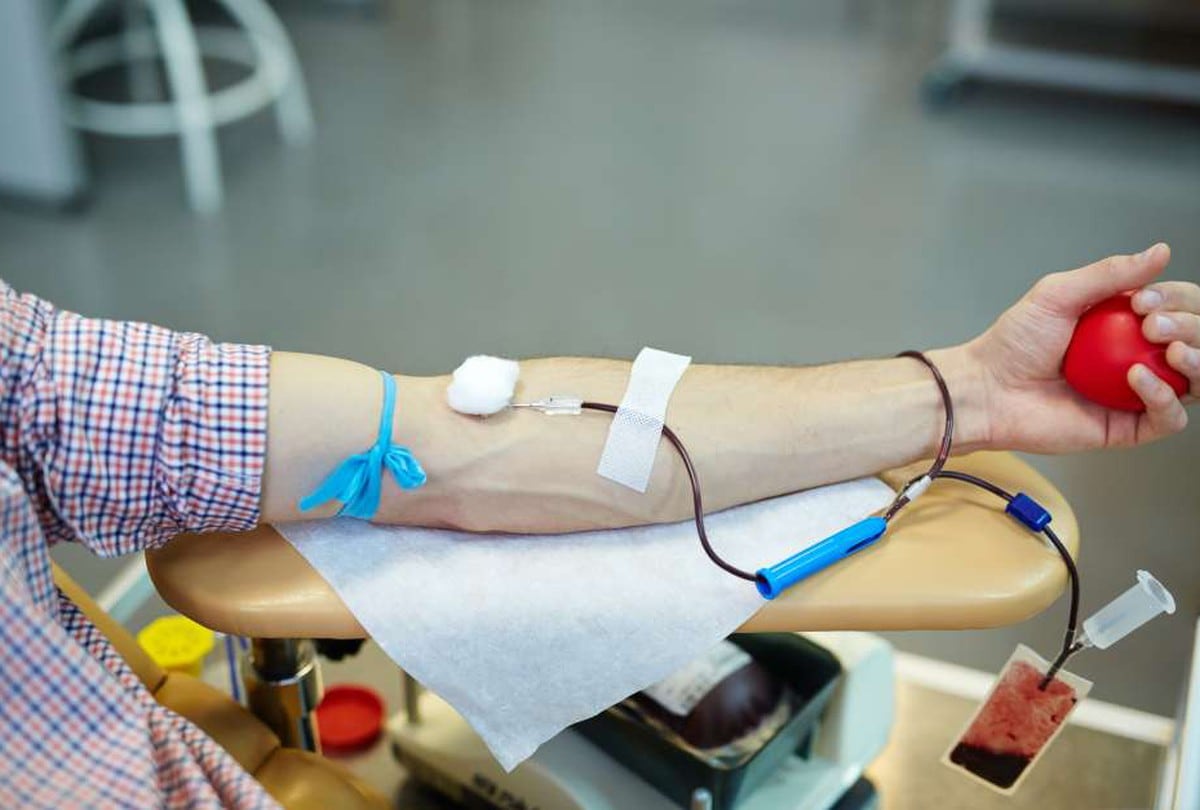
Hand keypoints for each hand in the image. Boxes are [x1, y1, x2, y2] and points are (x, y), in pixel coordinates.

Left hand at [966, 243, 1198, 453]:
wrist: (987, 389)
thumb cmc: (1013, 344)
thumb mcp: (1059, 294)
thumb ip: (1110, 273)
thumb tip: (1161, 252)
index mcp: (1126, 324)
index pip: (1180, 307)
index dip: (1178, 299)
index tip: (1144, 300)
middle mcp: (1137, 357)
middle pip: (1196, 341)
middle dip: (1191, 327)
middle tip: (1151, 325)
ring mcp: (1135, 394)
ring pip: (1195, 382)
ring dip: (1197, 362)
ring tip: (1171, 351)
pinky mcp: (1126, 427)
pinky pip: (1169, 418)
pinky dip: (1165, 397)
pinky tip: (1138, 379)